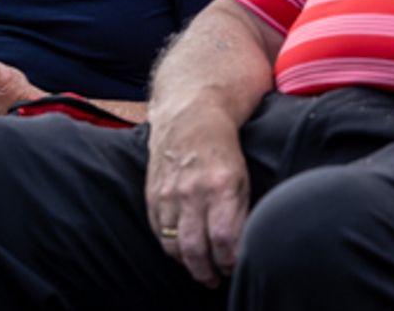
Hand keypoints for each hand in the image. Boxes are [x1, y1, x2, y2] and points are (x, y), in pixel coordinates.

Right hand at [144, 107, 248, 287]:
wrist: (189, 115)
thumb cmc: (222, 148)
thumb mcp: (241, 176)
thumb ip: (238, 211)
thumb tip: (238, 247)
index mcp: (221, 185)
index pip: (225, 239)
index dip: (229, 261)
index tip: (234, 268)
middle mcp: (192, 191)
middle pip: (196, 249)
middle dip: (207, 272)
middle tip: (215, 279)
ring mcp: (168, 193)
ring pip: (174, 246)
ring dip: (188, 265)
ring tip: (200, 270)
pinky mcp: (152, 194)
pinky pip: (158, 232)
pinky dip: (171, 247)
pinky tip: (182, 251)